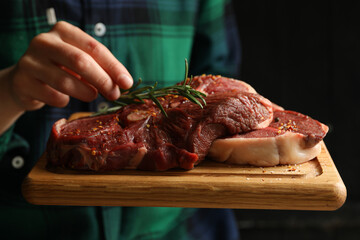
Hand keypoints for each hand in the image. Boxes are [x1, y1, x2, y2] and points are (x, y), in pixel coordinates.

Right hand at [8, 21, 132, 110]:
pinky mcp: (22, 82)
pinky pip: (53, 96)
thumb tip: (123, 84)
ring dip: (85, 93)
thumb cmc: (61, 69)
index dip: (114, 67)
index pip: (94, 48)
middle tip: (114, 94)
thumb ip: (101, 68)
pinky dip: (65, 101)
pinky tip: (65, 98)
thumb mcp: (80, 62)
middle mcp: (44, 41)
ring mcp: (30, 61)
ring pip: (66, 81)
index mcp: (63, 31)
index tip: (127, 83)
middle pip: (81, 62)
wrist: (26, 81)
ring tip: (92, 96)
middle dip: (103, 80)